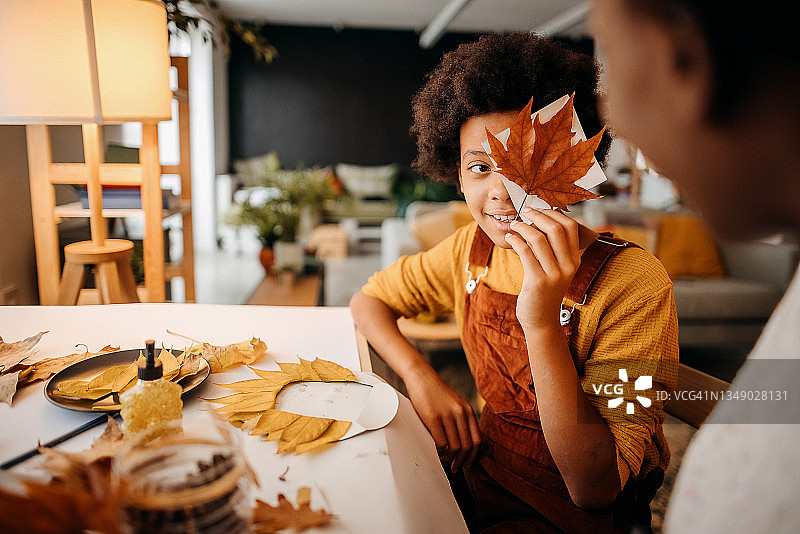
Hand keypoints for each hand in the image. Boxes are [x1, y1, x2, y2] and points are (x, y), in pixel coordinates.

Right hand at [403, 365, 480, 471]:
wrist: (422, 378)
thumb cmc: (436, 393)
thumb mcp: (456, 405)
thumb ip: (462, 420)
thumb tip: (463, 444)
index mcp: (469, 411)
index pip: (478, 440)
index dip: (473, 456)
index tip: (468, 464)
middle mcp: (461, 413)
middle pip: (468, 446)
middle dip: (462, 461)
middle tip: (455, 467)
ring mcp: (448, 415)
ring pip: (455, 447)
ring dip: (450, 458)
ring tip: (445, 460)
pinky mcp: (433, 417)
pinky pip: (441, 442)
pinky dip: (440, 452)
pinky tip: (438, 452)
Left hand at [505, 208, 580, 331]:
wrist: (541, 319)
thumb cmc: (544, 290)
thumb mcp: (555, 268)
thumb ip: (552, 248)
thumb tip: (539, 220)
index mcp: (575, 259)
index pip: (570, 227)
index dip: (553, 213)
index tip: (538, 209)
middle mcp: (568, 266)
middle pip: (556, 229)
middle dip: (538, 215)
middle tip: (524, 211)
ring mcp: (554, 274)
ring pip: (538, 238)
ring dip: (523, 227)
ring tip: (514, 225)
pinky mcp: (538, 281)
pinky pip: (525, 252)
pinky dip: (516, 240)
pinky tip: (510, 237)